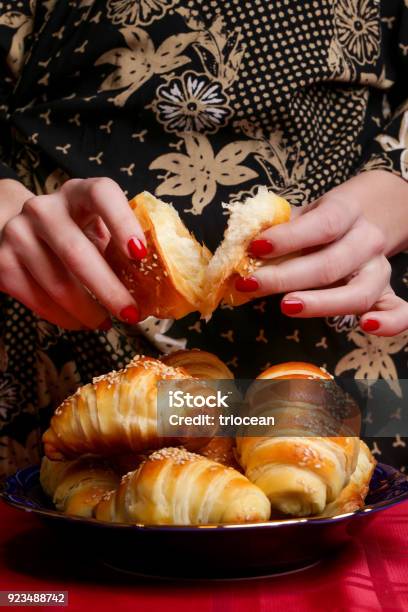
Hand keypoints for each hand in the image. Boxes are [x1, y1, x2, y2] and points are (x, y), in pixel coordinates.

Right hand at [0, 177, 146, 328]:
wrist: (21, 230)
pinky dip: (65, 318)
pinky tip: (81, 322)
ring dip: (88, 312)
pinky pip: (38, 300)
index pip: (101, 194)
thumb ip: (121, 243)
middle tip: (131, 314)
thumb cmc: (75, 231)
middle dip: (108, 290)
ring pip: (57, 283)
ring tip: (106, 322)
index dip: (122, 222)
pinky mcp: (3, 262)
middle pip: (77, 252)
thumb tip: (160, 278)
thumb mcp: (98, 226)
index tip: (140, 254)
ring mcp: (18, 234)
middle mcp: (44, 209)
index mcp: (78, 193)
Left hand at [236, 171, 407, 335]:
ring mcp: (379, 268)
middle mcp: (367, 240)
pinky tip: (367, 326)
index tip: (255, 247)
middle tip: (251, 284)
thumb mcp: (303, 213)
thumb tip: (237, 249)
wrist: (368, 214)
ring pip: (360, 292)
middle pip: (332, 263)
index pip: (321, 225)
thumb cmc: (323, 220)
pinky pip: (399, 311)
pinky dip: (390, 323)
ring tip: (286, 306)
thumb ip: (276, 229)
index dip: (289, 237)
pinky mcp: (386, 292)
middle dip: (286, 277)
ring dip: (321, 303)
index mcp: (346, 211)